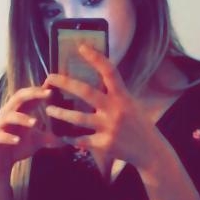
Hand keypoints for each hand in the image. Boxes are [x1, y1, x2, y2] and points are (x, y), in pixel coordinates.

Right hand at [0, 86, 61, 175]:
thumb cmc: (16, 147)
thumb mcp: (36, 141)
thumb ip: (50, 137)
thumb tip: (68, 138)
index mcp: (18, 112)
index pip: (28, 96)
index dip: (40, 90)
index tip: (54, 87)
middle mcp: (7, 115)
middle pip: (18, 98)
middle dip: (32, 94)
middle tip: (48, 94)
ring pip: (9, 116)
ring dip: (22, 118)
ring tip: (35, 122)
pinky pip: (0, 135)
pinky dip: (9, 137)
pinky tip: (18, 140)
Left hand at [44, 45, 161, 170]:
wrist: (150, 151)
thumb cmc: (138, 124)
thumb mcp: (131, 104)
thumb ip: (115, 93)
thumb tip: (98, 76)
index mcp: (123, 96)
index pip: (110, 71)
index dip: (96, 58)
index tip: (81, 47)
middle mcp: (116, 110)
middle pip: (86, 92)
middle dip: (65, 83)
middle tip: (49, 77)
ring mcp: (110, 127)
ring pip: (78, 118)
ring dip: (60, 113)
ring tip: (48, 110)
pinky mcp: (105, 144)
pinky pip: (81, 140)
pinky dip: (70, 138)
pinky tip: (62, 135)